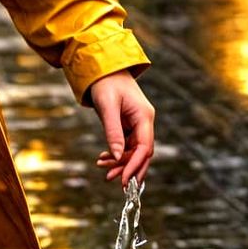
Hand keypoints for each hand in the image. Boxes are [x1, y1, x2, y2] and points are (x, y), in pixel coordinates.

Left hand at [88, 70, 155, 187]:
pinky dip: (117, 153)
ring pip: (133, 150)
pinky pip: (126, 144)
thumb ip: (113, 131)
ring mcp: (137, 123)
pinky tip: (104, 159)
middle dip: (129, 168)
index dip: (135, 165)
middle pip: (142, 152)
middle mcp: (144, 121)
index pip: (145, 148)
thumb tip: (118, 156)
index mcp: (144, 116)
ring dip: (120, 162)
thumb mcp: (107, 107)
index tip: (124, 179)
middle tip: (113, 181)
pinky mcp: (128, 124)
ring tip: (103, 169)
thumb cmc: (105, 83)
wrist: (102, 67)